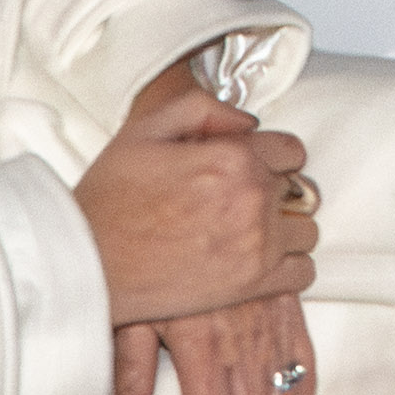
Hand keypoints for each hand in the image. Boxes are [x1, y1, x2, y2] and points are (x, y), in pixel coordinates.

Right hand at [72, 55, 313, 328]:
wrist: (88, 262)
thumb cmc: (110, 196)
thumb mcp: (145, 128)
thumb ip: (204, 109)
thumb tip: (250, 122)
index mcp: (232, 157)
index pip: (291, 150)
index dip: (268, 155)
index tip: (246, 167)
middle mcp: (252, 198)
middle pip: (298, 188)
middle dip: (275, 189)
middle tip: (238, 200)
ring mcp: (256, 244)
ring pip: (306, 229)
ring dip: (286, 227)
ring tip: (249, 230)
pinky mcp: (251, 285)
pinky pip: (303, 272)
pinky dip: (289, 265)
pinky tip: (258, 259)